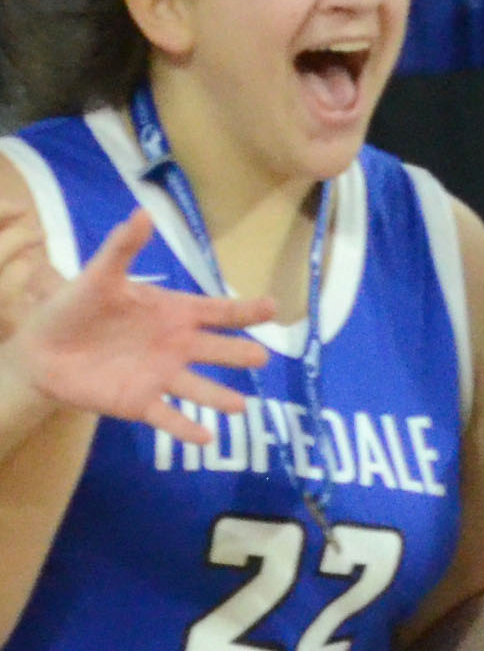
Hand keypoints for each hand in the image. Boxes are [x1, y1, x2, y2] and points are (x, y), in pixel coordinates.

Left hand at [0, 212, 274, 443]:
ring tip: (240, 407)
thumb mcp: (97, 276)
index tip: (274, 307)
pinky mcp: (140, 403)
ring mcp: (162, 376)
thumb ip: (122, 249)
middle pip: (218, 350)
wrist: (42, 352)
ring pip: (199, 388)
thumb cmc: (74, 309)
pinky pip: (168, 417)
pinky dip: (186, 428)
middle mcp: (177, 346)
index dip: (246, 310)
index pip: (217, 312)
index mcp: (173, 313)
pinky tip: (205, 437)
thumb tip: (142, 212)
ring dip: (220, 398)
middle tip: (260, 357)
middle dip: (240, 355)